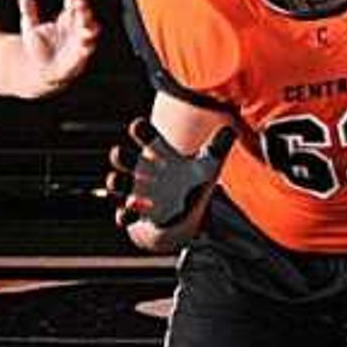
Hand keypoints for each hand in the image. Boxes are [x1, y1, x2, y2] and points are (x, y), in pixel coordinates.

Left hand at [12, 0, 97, 95]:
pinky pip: (80, 57)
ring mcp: (78, 46)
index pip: (75, 4)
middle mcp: (77, 32)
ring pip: (89, 36)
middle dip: (84, 10)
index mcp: (68, 20)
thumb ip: (29, 12)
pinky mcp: (74, 62)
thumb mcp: (30, 28)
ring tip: (85, 28)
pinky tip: (82, 49)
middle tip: (79, 3)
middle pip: (85, 17)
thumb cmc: (37, 47)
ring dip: (89, 31)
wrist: (36, 71)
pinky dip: (82, 53)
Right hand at [102, 116, 229, 237]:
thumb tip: (230, 129)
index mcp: (159, 155)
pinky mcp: (137, 215)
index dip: (139, 130)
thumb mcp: (208, 168)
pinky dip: (125, 214)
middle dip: (120, 156)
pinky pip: (123, 214)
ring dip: (116, 184)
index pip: (145, 136)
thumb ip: (217, 149)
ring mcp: (137, 193)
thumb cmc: (194, 186)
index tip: (138, 127)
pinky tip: (131, 211)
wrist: (187, 218)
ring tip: (131, 191)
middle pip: (122, 158)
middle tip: (120, 154)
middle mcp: (143, 172)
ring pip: (116, 184)